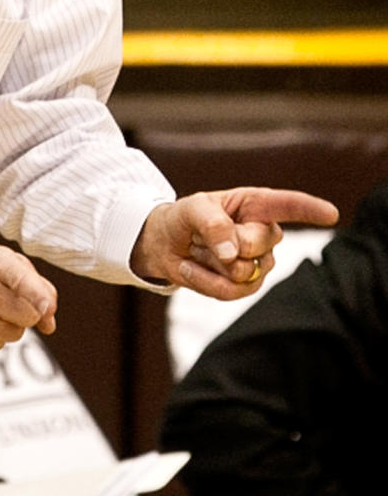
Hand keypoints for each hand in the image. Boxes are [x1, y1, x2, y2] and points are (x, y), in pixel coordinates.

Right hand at [0, 237, 56, 349]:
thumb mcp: (4, 260)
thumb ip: (37, 287)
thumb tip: (50, 324)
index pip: (23, 282)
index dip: (40, 298)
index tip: (47, 307)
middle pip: (27, 316)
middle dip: (26, 312)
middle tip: (8, 300)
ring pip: (13, 335)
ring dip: (9, 326)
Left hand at [131, 187, 338, 299]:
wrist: (165, 245)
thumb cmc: (184, 218)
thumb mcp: (191, 209)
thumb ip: (213, 224)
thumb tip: (233, 254)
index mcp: (255, 204)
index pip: (288, 206)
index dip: (310, 210)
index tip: (330, 214)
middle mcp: (264, 233)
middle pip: (258, 244)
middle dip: (225, 243)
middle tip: (202, 234)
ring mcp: (259, 262)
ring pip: (244, 272)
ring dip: (210, 263)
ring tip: (199, 249)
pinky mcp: (245, 285)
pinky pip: (230, 291)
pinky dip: (203, 281)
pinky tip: (192, 267)